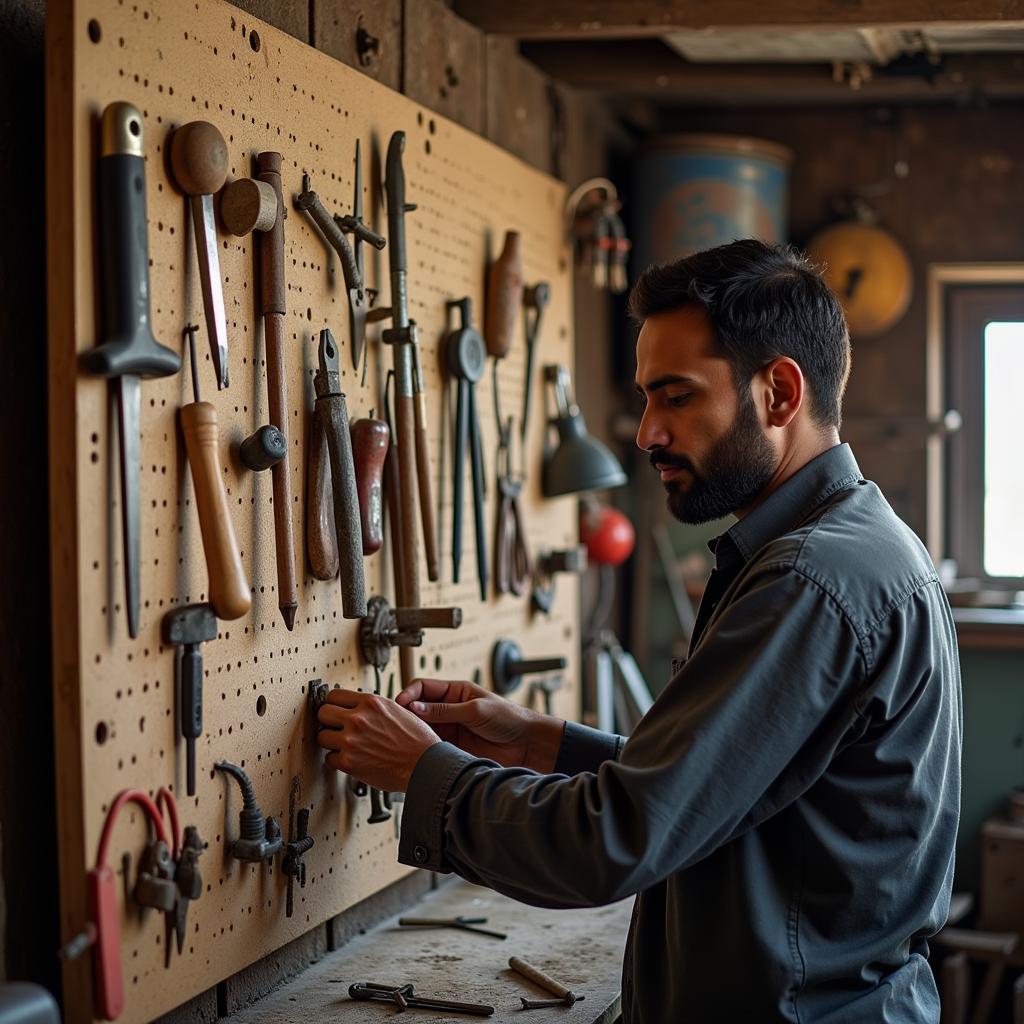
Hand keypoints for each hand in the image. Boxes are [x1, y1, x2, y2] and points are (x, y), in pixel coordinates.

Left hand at [316, 689, 439, 791]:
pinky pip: (329, 758)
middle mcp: (359, 719)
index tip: (335, 709)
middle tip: (336, 727)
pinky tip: (350, 759)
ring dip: (331, 742)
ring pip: (322, 737)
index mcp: (371, 703)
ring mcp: (351, 740)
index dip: (334, 704)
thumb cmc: (417, 741)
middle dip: (329, 721)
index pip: (334, 695)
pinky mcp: (348, 762)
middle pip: (323, 713)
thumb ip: (374, 708)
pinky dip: (338, 760)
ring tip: (344, 745)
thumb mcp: (398, 711)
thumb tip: (358, 708)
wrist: (425, 765)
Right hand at [396, 678, 563, 772]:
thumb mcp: (475, 709)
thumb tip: (415, 707)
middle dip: (406, 714)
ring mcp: (449, 729)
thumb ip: (445, 710)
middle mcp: (448, 710)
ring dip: (412, 732)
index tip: (400, 704)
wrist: (526, 744)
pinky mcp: (451, 748)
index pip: (423, 687)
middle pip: (417, 708)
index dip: (409, 694)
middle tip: (397, 723)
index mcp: (454, 692)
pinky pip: (430, 746)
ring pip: (421, 729)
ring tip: (405, 738)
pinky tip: (417, 751)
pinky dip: (421, 748)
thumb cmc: (508, 718)